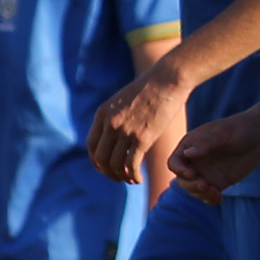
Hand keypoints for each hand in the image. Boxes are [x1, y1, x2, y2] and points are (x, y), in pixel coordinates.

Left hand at [88, 63, 188, 189]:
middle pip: (101, 158)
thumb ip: (115, 116)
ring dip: (121, 177)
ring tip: (131, 180)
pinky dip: (133, 176)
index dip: (96, 161)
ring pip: (115, 164)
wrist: (168, 79)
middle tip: (118, 178)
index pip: (91, 144)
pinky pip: (131, 165)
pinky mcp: (142, 138)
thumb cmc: (151, 88)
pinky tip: (138, 179)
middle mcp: (110, 124)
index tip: (103, 168)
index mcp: (103, 113)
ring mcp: (125, 131)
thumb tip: (115, 132)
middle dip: (108, 172)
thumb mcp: (123, 100)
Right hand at [168, 114, 259, 204]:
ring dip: (200, 194)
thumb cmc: (239, 129)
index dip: (179, 170)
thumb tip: (187, 154)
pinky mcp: (218, 182)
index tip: (191, 174)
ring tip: (215, 192)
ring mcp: (206, 173)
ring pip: (193, 190)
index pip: (175, 162)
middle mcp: (195, 161)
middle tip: (204, 186)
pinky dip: (210, 199)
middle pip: (182, 180)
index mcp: (190, 145)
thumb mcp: (223, 133)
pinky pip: (208, 195)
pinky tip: (219, 197)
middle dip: (190, 185)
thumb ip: (206, 143)